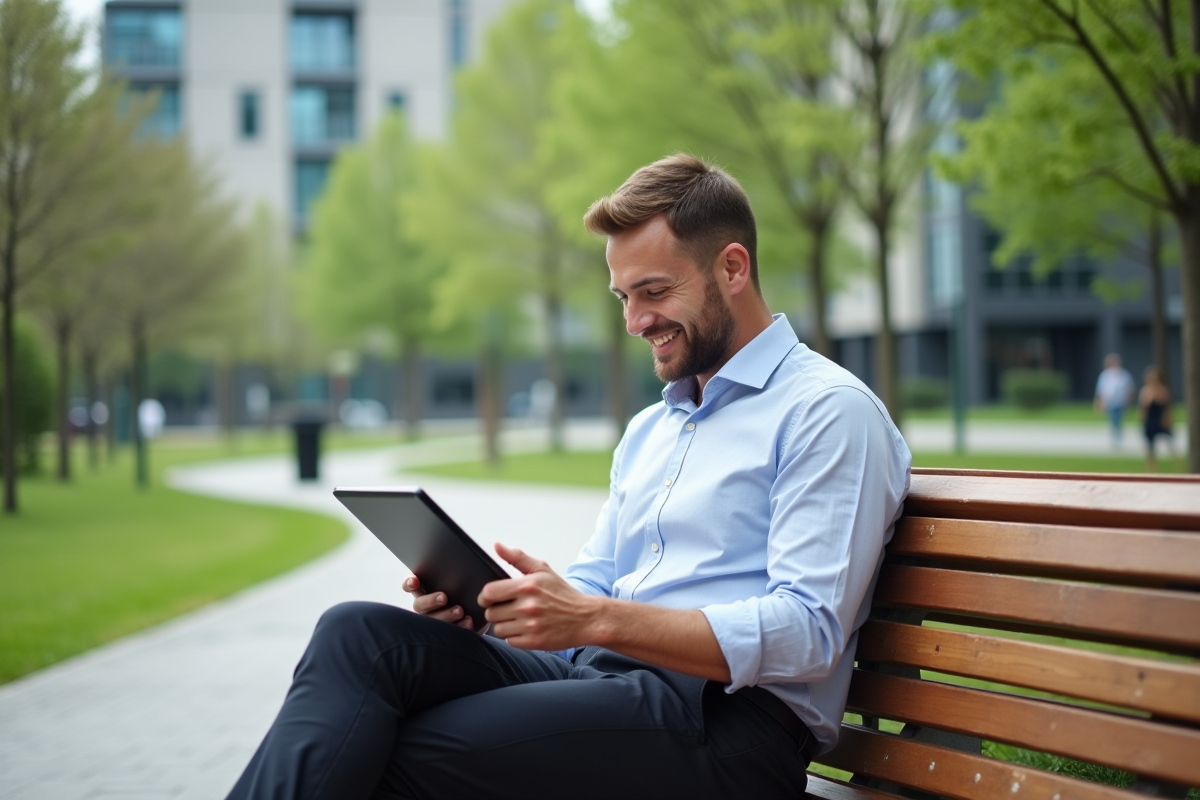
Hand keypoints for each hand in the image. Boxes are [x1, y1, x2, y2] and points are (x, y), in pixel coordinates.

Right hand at [403, 575, 477, 631]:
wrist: (477, 614)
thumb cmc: (462, 593)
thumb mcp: (457, 584)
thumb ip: (452, 579)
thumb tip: (460, 571)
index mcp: (423, 592)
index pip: (410, 587)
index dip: (410, 583)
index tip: (415, 581)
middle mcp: (425, 608)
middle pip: (420, 605)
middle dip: (430, 600)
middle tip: (444, 597)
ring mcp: (433, 622)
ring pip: (433, 620)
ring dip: (446, 615)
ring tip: (460, 611)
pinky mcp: (447, 634)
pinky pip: (450, 632)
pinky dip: (460, 626)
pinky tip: (468, 621)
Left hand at [479, 542, 598, 649]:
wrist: (586, 618)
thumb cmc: (563, 594)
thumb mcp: (542, 570)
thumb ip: (517, 558)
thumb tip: (497, 546)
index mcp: (527, 586)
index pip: (489, 592)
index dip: (485, 596)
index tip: (489, 598)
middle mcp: (527, 606)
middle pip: (491, 614)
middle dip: (496, 611)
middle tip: (508, 609)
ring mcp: (530, 625)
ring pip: (498, 629)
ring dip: (504, 625)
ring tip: (518, 620)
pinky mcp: (534, 642)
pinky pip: (510, 641)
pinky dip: (515, 636)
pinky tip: (526, 629)